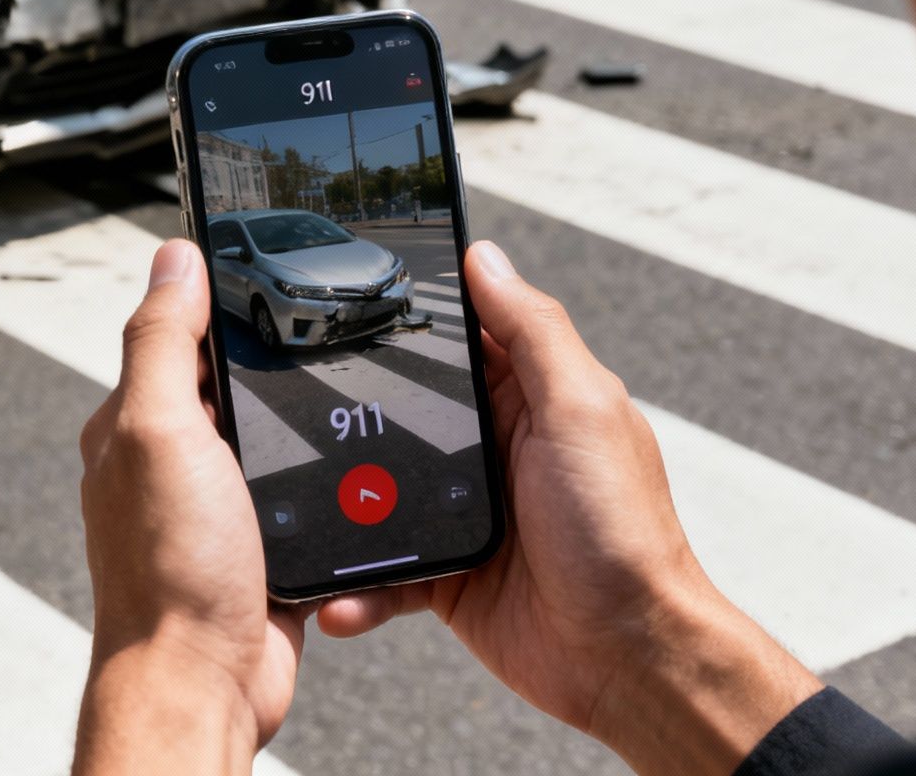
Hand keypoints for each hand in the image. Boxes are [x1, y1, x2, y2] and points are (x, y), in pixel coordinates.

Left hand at [75, 240, 304, 774]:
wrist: (207, 682)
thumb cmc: (170, 570)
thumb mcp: (160, 431)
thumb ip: (162, 342)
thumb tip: (175, 257)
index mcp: (134, 424)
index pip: (177, 333)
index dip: (222, 299)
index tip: (275, 267)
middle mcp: (171, 460)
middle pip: (235, 381)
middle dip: (278, 363)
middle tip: (331, 336)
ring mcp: (218, 504)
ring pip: (275, 435)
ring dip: (308, 422)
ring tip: (349, 396)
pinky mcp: (263, 544)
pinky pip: (303, 492)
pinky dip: (326, 482)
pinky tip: (351, 469)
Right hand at [317, 242, 820, 775]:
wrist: (626, 658)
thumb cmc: (622, 533)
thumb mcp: (580, 412)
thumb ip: (534, 332)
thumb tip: (486, 256)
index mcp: (531, 397)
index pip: (463, 335)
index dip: (412, 313)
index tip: (346, 293)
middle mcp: (494, 448)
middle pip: (404, 410)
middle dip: (352, 410)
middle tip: (289, 402)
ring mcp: (464, 512)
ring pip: (377, 492)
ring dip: (341, 507)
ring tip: (297, 510)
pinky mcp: (446, 574)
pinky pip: (383, 571)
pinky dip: (358, 588)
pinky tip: (338, 597)